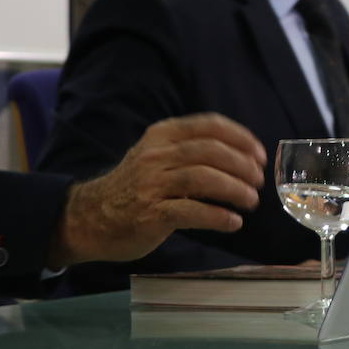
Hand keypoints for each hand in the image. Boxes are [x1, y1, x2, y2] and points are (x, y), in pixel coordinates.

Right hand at [49, 114, 264, 265]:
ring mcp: (151, 184)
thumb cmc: (134, 187)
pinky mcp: (150, 213)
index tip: (259, 154)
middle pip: (210, 152)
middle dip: (241, 165)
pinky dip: (217, 216)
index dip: (239, 137)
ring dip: (234, 189)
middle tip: (258, 181)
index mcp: (161, 135)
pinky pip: (190, 211)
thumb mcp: (156, 156)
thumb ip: (189, 150)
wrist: (88, 218)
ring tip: (251, 201)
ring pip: (202, 178)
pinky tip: (233, 222)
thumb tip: (242, 155)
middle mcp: (156, 154)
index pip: (208, 125)